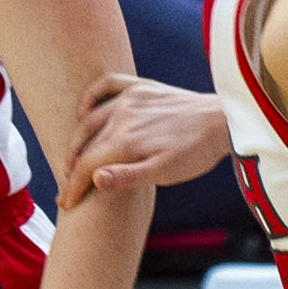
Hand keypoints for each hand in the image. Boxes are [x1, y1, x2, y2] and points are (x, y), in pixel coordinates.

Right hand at [69, 74, 233, 202]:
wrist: (221, 121)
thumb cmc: (195, 152)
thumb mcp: (164, 173)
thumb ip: (127, 176)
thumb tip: (95, 180)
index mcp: (125, 141)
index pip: (86, 166)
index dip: (72, 187)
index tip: (66, 203)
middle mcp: (121, 116)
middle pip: (84, 144)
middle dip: (71, 168)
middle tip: (68, 187)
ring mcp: (129, 99)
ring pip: (89, 119)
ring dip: (77, 140)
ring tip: (75, 159)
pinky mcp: (140, 87)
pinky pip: (105, 85)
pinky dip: (91, 97)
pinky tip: (85, 111)